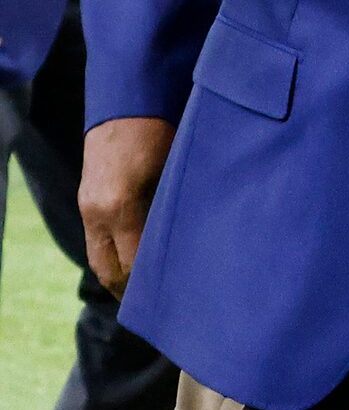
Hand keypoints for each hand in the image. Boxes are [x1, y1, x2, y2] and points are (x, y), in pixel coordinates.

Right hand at [78, 115, 173, 296]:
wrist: (132, 99)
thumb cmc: (167, 130)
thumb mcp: (179, 169)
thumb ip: (179, 208)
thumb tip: (196, 245)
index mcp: (121, 206)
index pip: (134, 265)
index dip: (151, 287)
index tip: (175, 303)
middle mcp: (99, 211)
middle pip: (111, 271)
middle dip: (133, 292)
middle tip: (162, 310)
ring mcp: (91, 206)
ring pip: (103, 260)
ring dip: (122, 279)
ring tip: (150, 296)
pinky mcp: (90, 200)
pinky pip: (100, 243)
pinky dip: (117, 258)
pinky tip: (140, 268)